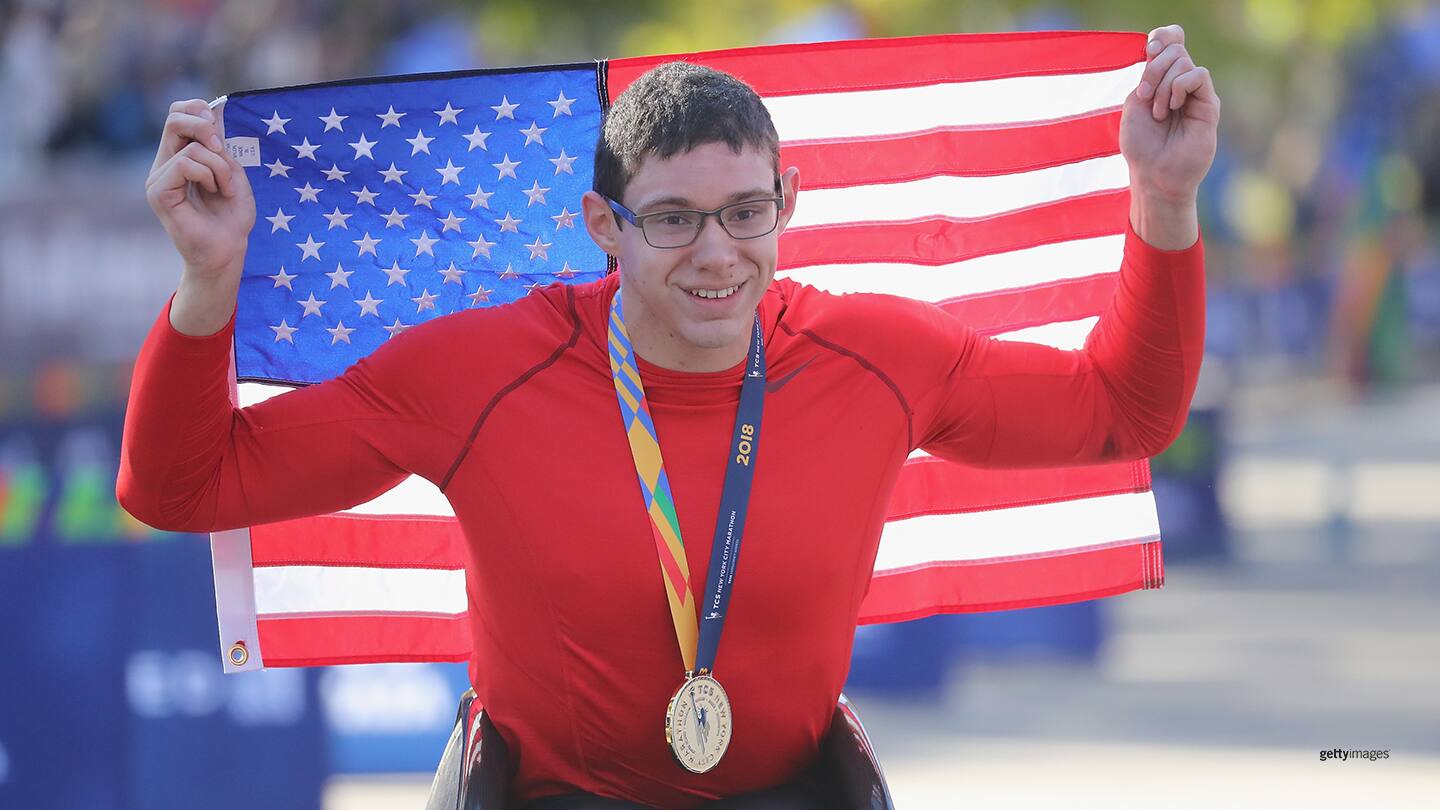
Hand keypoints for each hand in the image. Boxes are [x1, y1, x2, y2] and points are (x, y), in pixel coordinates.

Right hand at [146, 99, 254, 281]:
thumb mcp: (233, 174)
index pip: (177, 115)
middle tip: (222, 148)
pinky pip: (185, 164)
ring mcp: (158, 178)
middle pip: (173, 118)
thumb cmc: (232, 218)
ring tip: (225, 189)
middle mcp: (165, 165)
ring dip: (219, 165)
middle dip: (204, 125)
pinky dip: (210, 174)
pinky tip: (217, 192)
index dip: (198, 110)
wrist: (228, 250)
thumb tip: (209, 118)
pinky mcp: (158, 192)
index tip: (220, 130)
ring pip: (190, 146)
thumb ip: (219, 148)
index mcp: (180, 157)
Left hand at [1119, 25, 1220, 204]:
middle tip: (1145, 95)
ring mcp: (1196, 93)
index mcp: (1162, 80)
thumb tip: (1162, 50)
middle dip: (1154, 68)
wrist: (1154, 175)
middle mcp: (1180, 83)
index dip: (1162, 37)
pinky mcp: (1209, 104)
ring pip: (1184, 61)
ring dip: (1163, 85)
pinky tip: (1172, 107)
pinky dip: (1180, 86)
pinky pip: (1198, 75)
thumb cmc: (1141, 145)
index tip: (1149, 50)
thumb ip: (1147, 75)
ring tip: (1158, 112)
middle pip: (1175, 48)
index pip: (1170, 41)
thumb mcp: (1136, 104)